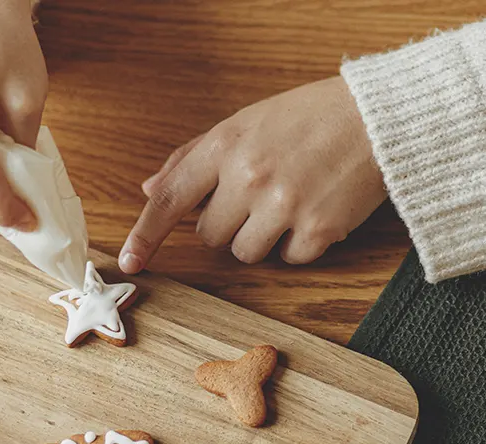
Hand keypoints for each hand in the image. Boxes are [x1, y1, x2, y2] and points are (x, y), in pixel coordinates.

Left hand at [119, 76, 385, 271]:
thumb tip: (149, 187)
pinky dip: (298, 244)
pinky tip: (314, 211)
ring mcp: (284, 206)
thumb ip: (193, 157)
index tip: (130, 261)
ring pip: (245, 254)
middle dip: (228, 224)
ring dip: (261, 237)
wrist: (377, 118)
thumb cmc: (307, 118)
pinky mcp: (318, 230)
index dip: (146, 234)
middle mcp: (249, 176)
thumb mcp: (244, 123)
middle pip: (210, 236)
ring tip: (289, 201)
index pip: (171, 198)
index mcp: (226, 146)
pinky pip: (289, 260)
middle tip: (259, 196)